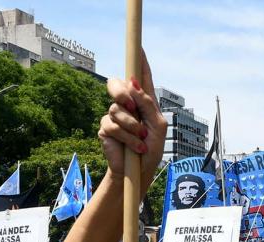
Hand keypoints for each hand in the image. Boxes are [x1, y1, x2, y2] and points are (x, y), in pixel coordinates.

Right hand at [99, 48, 167, 185]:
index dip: (139, 62)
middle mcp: (127, 105)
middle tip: (131, 106)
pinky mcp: (106, 128)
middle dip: (122, 93)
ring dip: (132, 126)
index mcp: (143, 101)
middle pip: (117, 84)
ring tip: (140, 139)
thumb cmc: (151, 148)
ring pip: (116, 108)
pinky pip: (112, 125)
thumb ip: (147, 104)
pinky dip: (126, 137)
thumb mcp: (157, 126)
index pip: (141, 77)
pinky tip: (134, 146)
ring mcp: (115, 115)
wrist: (138, 171)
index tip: (139, 47)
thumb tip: (133, 83)